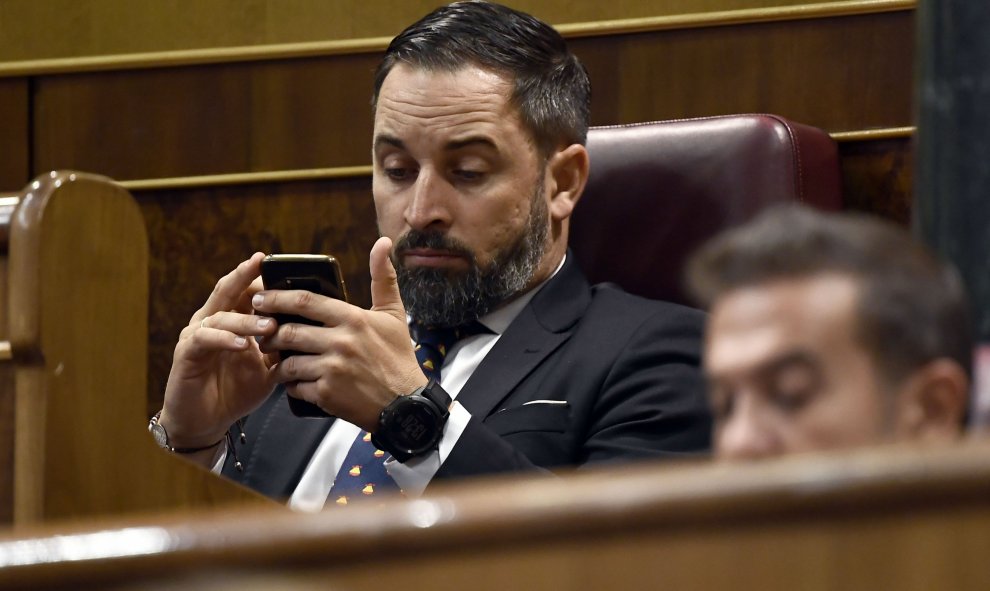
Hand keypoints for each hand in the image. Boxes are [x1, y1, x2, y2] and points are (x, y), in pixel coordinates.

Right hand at [160, 253, 278, 448]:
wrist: (206, 421)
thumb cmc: (235, 390)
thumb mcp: (266, 366)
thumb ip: (280, 346)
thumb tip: (309, 331)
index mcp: (231, 319)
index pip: (246, 291)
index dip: (260, 277)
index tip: (278, 264)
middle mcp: (211, 321)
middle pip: (228, 290)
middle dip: (244, 276)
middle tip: (260, 264)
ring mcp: (196, 335)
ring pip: (221, 315)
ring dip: (246, 319)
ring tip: (269, 325)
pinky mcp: (186, 354)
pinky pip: (205, 339)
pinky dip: (225, 340)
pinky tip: (242, 345)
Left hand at [255, 237, 427, 430]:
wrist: (406, 405)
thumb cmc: (399, 358)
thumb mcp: (393, 315)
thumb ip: (383, 277)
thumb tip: (383, 242)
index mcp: (354, 319)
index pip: (306, 301)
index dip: (277, 298)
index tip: (260, 299)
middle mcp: (341, 342)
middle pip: (290, 332)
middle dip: (270, 333)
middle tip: (261, 333)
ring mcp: (333, 369)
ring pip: (288, 362)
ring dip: (278, 363)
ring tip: (277, 361)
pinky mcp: (328, 395)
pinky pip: (295, 388)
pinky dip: (291, 386)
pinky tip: (294, 384)